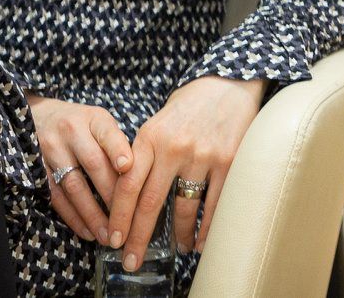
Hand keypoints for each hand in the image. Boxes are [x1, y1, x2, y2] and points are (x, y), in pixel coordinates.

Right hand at [28, 95, 133, 243]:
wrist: (40, 117)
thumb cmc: (83, 125)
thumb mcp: (101, 123)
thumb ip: (118, 144)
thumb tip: (141, 176)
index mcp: (94, 119)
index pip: (108, 134)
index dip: (118, 150)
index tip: (128, 166)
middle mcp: (72, 132)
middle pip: (93, 165)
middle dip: (111, 195)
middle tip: (127, 220)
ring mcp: (51, 151)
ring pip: (74, 185)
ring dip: (92, 213)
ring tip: (107, 234)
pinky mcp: (37, 170)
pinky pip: (56, 197)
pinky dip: (73, 216)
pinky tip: (87, 231)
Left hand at [107, 76, 265, 267]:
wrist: (230, 82)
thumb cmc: (190, 105)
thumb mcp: (158, 123)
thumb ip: (144, 155)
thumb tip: (129, 196)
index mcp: (151, 137)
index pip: (127, 186)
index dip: (119, 218)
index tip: (114, 240)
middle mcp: (174, 148)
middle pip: (151, 203)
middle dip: (139, 237)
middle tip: (132, 261)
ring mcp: (203, 155)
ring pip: (184, 207)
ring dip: (177, 234)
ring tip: (174, 249)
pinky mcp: (229, 160)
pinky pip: (215, 202)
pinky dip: (207, 226)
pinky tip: (201, 240)